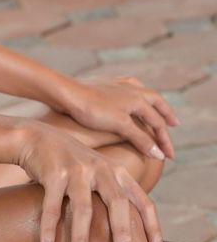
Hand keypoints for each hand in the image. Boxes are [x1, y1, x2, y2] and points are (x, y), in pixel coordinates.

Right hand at [17, 121, 164, 241]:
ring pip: (83, 209)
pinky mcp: (53, 172)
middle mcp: (100, 168)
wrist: (36, 137)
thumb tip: (132, 229)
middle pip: (118, 204)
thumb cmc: (70, 163)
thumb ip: (114, 192)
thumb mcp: (98, 172)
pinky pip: (52, 207)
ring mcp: (76, 170)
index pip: (143, 202)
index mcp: (116, 172)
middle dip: (122, 234)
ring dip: (81, 240)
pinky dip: (49, 230)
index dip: (153, 229)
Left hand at [57, 75, 180, 160]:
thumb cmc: (93, 110)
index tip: (169, 157)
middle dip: (165, 114)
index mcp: (138, 98)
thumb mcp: (120, 125)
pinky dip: (135, 93)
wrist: (67, 92)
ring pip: (142, 91)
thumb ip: (140, 139)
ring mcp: (118, 84)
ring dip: (152, 102)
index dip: (164, 140)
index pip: (157, 122)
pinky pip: (128, 86)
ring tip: (156, 108)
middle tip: (175, 124)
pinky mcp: (105, 84)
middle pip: (156, 102)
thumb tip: (159, 154)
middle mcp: (132, 88)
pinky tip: (130, 96)